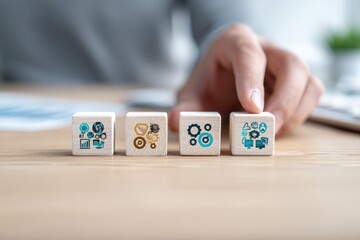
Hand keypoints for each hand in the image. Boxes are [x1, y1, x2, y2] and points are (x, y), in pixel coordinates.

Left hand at [169, 24, 323, 135]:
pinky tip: (278, 127)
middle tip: (268, 129)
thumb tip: (175, 123)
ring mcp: (285, 63)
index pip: (249, 54)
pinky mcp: (298, 80)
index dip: (252, 81)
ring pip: (309, 82)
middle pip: (292, 65)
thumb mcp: (193, 92)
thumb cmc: (211, 78)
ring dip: (294, 112)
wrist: (224, 71)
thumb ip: (185, 107)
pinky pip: (311, 95)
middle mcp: (267, 48)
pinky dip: (299, 115)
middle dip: (284, 101)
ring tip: (271, 133)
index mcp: (237, 42)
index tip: (252, 110)